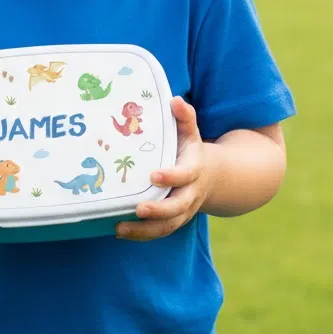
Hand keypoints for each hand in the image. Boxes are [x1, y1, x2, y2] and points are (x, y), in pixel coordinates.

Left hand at [116, 96, 216, 241]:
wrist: (212, 177)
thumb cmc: (191, 150)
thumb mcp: (191, 132)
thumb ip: (185, 117)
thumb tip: (175, 100)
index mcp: (195, 169)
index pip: (186, 175)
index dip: (172, 176)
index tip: (154, 176)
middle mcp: (190, 193)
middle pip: (178, 207)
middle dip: (159, 210)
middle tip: (139, 209)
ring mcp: (183, 210)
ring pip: (168, 225)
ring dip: (145, 229)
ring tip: (120, 228)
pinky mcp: (174, 220)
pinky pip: (160, 231)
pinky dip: (142, 234)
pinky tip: (120, 230)